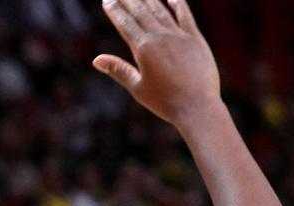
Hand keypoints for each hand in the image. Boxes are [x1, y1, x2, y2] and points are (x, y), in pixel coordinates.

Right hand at [93, 0, 220, 125]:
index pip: (124, 23)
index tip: (108, 1)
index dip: (115, 10)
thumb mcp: (138, 88)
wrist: (197, 107)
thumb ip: (118, 70)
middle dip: (127, 0)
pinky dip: (178, 4)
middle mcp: (159, 37)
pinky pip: (185, 16)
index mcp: (143, 48)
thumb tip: (96, 60)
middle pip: (140, 12)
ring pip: (160, 10)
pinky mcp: (196, 39)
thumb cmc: (166, 102)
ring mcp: (179, 36)